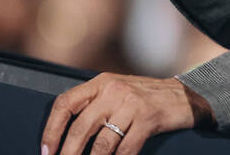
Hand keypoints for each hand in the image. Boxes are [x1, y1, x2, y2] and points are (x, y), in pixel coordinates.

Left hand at [40, 73, 204, 154]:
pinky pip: (125, 150)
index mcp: (101, 83)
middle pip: (81, 127)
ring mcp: (132, 105)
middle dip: (67, 154)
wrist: (184, 97)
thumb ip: (95, 104)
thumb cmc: (146, 98)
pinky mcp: (148, 120)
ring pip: (102, 143)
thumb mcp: (118, 91)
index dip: (51, 129)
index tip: (46, 150)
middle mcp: (114, 90)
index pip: (66, 103)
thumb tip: (64, 133)